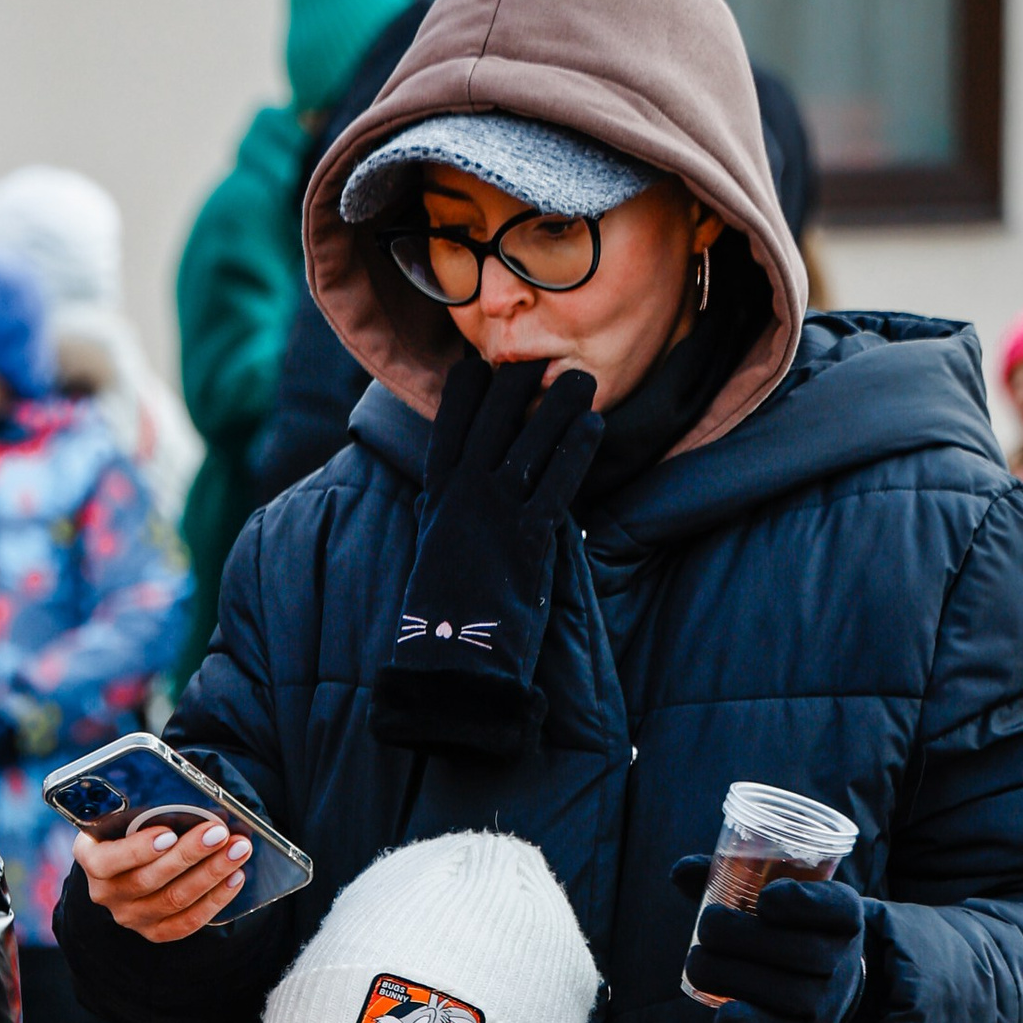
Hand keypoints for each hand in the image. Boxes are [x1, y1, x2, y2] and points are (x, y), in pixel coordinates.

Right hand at [74, 817, 251, 942]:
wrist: (130, 862)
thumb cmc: (132, 827)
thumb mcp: (127, 814)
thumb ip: (147, 810)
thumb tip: (193, 801)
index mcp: (90, 856)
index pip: (107, 861)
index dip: (138, 849)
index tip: (168, 833)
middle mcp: (105, 892)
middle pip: (148, 879)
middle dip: (189, 854)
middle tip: (219, 833)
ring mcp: (129, 916)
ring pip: (174, 899)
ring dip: (211, 873)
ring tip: (237, 850)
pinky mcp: (153, 931)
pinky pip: (186, 923)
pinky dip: (215, 900)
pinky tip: (234, 878)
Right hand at [374, 353, 602, 755]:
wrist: (450, 658)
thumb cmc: (439, 613)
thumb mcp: (428, 552)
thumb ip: (436, 518)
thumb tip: (433, 497)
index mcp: (436, 495)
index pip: (448, 424)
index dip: (466, 390)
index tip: (480, 365)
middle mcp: (463, 494)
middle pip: (493, 418)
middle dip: (518, 383)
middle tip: (540, 364)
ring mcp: (495, 511)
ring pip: (531, 439)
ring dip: (559, 404)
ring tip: (581, 380)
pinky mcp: (527, 535)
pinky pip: (558, 479)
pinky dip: (577, 449)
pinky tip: (593, 426)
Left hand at [672, 857, 868, 1022]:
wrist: (824, 987)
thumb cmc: (788, 930)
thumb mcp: (780, 900)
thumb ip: (733, 879)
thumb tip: (680, 870)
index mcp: (845, 916)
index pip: (837, 909)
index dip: (801, 903)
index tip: (764, 898)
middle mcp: (843, 959)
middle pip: (799, 951)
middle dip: (743, 937)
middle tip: (706, 924)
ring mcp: (827, 1002)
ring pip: (783, 991)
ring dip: (730, 974)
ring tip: (696, 961)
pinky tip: (722, 1015)